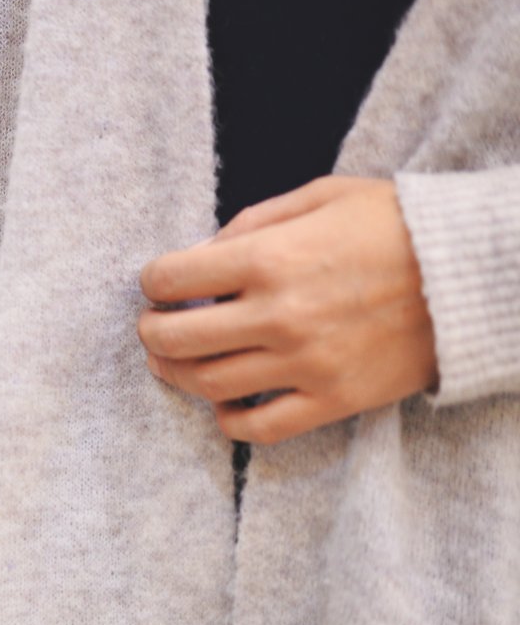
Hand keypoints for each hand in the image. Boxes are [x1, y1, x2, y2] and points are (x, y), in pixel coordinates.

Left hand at [138, 175, 437, 444]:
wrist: (474, 274)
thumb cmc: (397, 225)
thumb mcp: (321, 196)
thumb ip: (251, 222)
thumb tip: (200, 254)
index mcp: (269, 258)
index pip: (171, 277)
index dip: (153, 280)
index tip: (158, 282)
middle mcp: (279, 315)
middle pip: (176, 337)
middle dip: (151, 330)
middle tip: (152, 326)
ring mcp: (305, 363)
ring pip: (208, 385)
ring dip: (177, 374)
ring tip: (173, 362)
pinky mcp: (333, 399)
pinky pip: (260, 427)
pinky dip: (229, 422)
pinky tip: (224, 405)